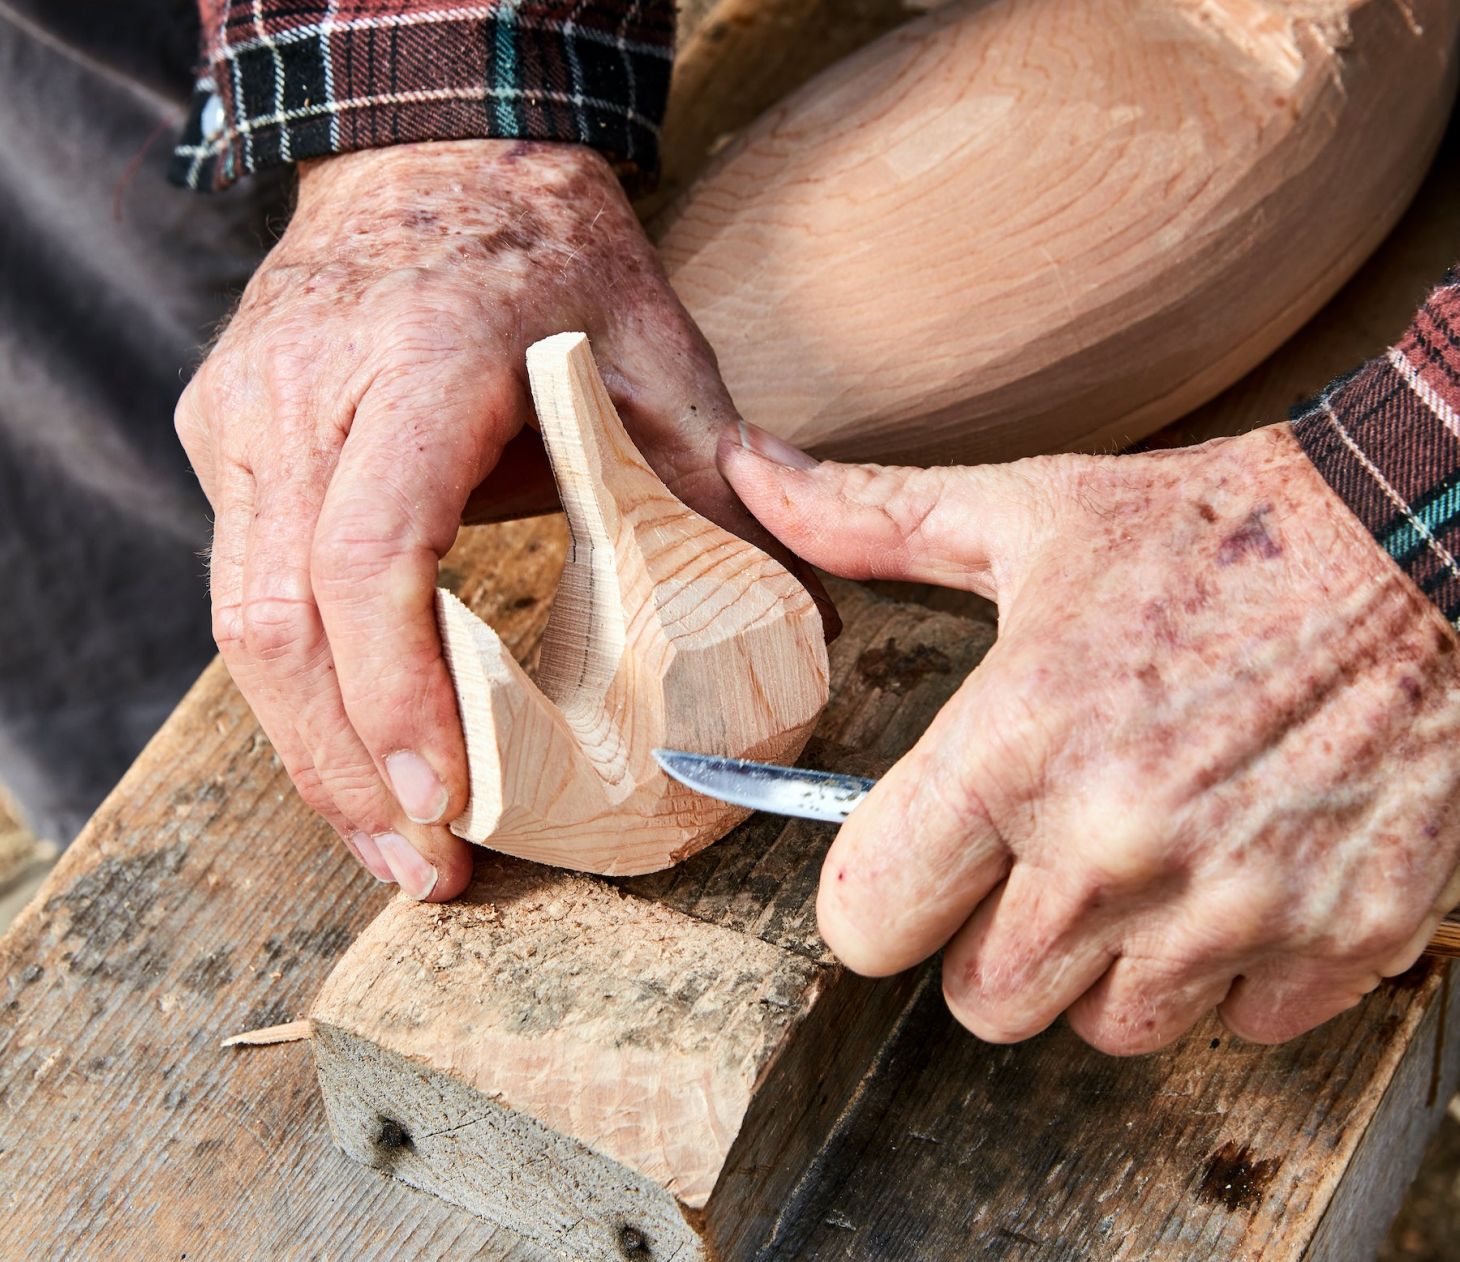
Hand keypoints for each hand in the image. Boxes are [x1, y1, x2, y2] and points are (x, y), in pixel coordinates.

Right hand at [175, 139, 825, 898]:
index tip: (440, 802)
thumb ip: (719, 479)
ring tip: (391, 841)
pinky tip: (358, 749)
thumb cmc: (554, 253)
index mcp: (417, 364)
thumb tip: (809, 616)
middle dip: (347, 767)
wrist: (437, 161)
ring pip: (242, 621)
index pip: (372, 556)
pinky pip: (244, 591)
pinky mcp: (227, 440)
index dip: (397, 693)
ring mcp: (245, 414)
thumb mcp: (658, 350)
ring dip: (313, 749)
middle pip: (279, 619)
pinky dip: (301, 687)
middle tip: (423, 868)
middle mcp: (304, 391)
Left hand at [721, 421, 1459, 1051]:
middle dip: (989, 942)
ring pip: (1104, 1027)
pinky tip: (1235, 874)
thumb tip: (744, 470)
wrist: (1414, 536)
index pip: (867, 923)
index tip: (915, 867)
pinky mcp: (1339, 936)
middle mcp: (1113, 843)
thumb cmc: (1207, 530)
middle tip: (1036, 859)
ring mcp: (1233, 903)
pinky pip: (1235, 1024)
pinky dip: (1226, 971)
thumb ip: (869, 520)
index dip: (879, 900)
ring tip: (1138, 862)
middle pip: (982, 999)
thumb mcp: (1026, 514)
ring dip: (1106, 966)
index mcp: (1014, 746)